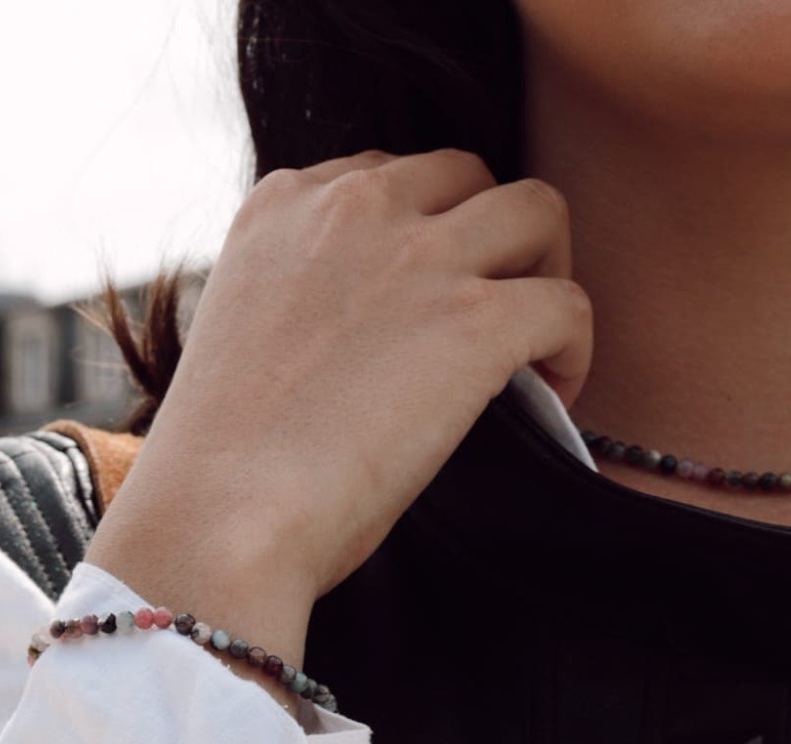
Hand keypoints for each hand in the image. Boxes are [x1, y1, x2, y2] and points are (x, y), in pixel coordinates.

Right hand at [88, 152, 591, 673]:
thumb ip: (303, 308)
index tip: (423, 294)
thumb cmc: (217, 473)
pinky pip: (567, 304)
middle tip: (492, 312)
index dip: (418, 233)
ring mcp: (420, 258)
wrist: (219, 521)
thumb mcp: (244, 342)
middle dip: (489, 237)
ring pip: (537, 212)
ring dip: (545, 271)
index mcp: (281, 209)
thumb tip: (366, 347)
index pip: (381, 178)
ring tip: (533, 343)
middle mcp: (352, 209)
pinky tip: (552, 393)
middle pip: (466, 176)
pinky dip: (573, 348)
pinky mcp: (476, 322)